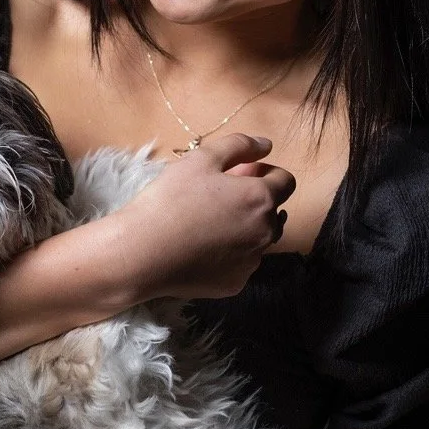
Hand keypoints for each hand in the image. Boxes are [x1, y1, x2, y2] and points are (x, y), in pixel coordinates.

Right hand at [114, 133, 295, 300]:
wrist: (142, 253)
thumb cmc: (171, 200)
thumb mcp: (201, 159)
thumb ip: (240, 145)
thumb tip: (266, 145)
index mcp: (261, 198)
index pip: (286, 180)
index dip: (264, 172)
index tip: (239, 173)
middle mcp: (266, 233)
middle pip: (272, 210)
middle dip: (253, 199)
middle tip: (217, 196)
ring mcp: (252, 262)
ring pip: (258, 238)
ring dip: (243, 226)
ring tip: (207, 223)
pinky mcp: (235, 284)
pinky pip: (241, 262)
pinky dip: (229, 253)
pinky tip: (201, 248)